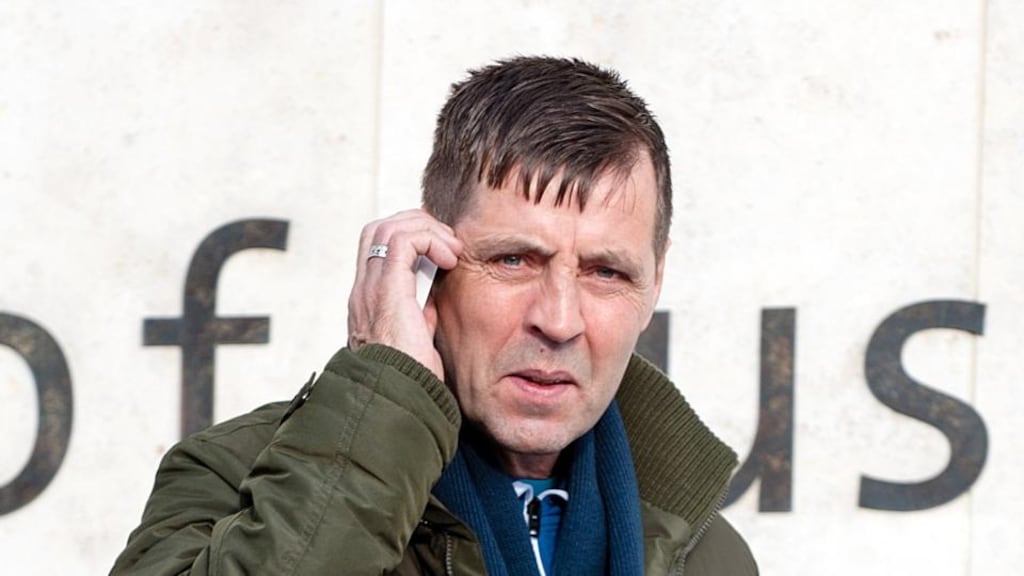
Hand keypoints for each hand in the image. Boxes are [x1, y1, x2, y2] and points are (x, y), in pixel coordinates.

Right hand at [347, 209, 461, 378]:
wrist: (397, 399)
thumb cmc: (410, 380)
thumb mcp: (416, 339)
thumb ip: (419, 314)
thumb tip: (433, 296)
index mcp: (368, 302)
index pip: (378, 249)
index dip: (410, 237)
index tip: (441, 249)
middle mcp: (363, 290)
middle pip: (379, 229)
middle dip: (417, 224)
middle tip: (448, 243)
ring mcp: (370, 289)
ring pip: (389, 227)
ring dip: (427, 229)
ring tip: (452, 249)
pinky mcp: (387, 290)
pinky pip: (403, 241)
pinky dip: (429, 239)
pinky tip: (449, 259)